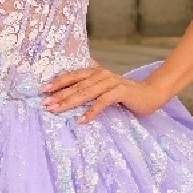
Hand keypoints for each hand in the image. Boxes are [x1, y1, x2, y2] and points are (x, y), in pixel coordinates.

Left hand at [43, 64, 165, 122]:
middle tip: (45, 103)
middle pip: (76, 85)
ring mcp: (111, 82)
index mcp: (96, 71)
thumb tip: (80, 72)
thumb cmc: (126, 93)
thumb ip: (91, 81)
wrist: (151, 93)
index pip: (73, 76)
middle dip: (59, 95)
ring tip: (57, 110)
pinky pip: (103, 102)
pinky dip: (91, 111)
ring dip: (70, 102)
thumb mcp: (106, 86)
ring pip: (86, 92)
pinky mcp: (120, 92)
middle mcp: (101, 74)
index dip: (57, 82)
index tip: (42, 91)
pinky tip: (81, 120)